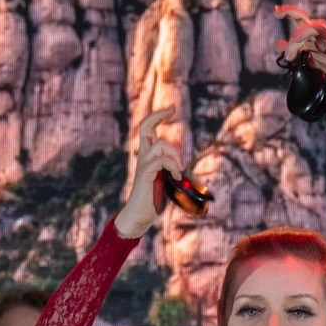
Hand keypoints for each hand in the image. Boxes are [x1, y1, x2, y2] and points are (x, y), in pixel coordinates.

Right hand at [115, 106, 184, 239]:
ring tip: (179, 170)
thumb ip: (171, 170)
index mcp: (147, 155)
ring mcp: (144, 164)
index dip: (159, 116)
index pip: (148, 129)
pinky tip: (176, 178)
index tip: (171, 109)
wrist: (140, 216)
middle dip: (159, 114)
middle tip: (173, 110)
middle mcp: (143, 156)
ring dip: (175, 155)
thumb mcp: (165, 180)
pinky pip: (162, 161)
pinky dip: (173, 167)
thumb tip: (184, 167)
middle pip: (145, 126)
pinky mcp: (146, 173)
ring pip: (161, 144)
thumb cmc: (152, 200)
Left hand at [277, 7, 325, 107]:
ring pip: (322, 30)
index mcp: (317, 39)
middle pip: (309, 25)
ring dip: (306, 35)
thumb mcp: (313, 64)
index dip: (290, 13)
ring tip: (297, 44)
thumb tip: (279, 45)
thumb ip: (298, 55)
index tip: (277, 12)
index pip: (302, 21)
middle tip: (289, 53)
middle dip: (296, 34)